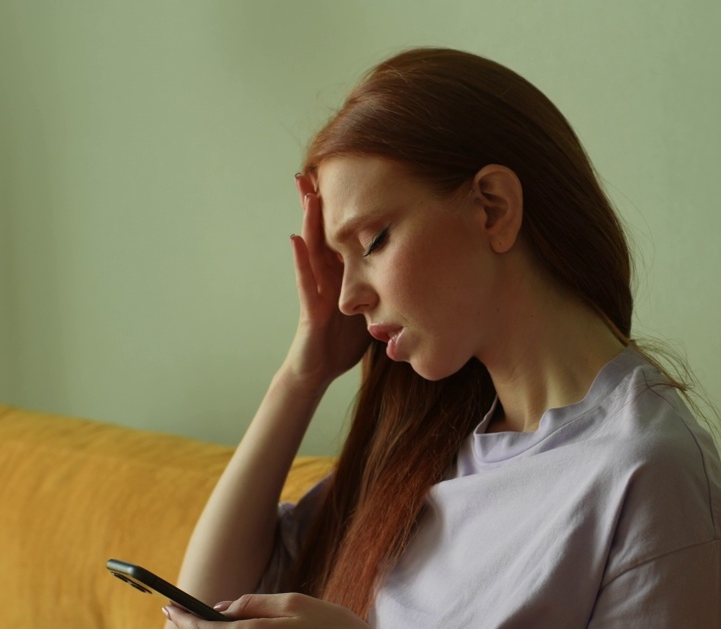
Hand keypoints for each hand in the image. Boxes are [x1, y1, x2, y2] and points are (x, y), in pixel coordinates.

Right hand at [281, 173, 371, 392]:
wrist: (320, 369)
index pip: (347, 234)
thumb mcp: (376, 307)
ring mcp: (315, 288)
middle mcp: (327, 275)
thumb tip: (425, 274)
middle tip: (320, 167)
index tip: (356, 178)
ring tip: (307, 191)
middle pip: (326, 231)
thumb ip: (389, 288)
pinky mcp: (309, 308)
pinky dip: (300, 259)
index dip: (349, 208)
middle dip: (322, 201)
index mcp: (344, 273)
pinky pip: (304, 280)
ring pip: (312, 247)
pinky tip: (296, 239)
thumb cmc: (345, 340)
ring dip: (309, 220)